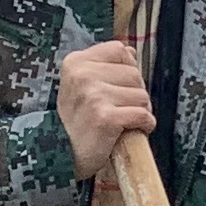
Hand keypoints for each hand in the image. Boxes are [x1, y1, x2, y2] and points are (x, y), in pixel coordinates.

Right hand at [55, 39, 151, 179]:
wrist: (61, 154)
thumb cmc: (77, 120)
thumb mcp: (81, 85)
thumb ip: (105, 65)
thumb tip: (131, 52)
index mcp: (75, 62)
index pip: (120, 51)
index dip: (126, 70)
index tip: (116, 88)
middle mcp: (82, 75)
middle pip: (134, 74)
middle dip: (135, 93)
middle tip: (120, 109)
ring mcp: (93, 95)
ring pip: (142, 95)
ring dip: (140, 111)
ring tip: (124, 121)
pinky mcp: (105, 117)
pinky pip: (143, 115)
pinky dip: (145, 125)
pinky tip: (132, 131)